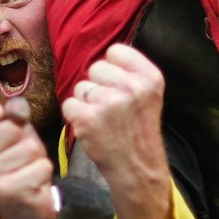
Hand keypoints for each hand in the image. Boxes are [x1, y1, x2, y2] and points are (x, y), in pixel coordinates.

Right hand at [0, 99, 54, 218]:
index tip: (3, 139)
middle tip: (18, 157)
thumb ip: (12, 114)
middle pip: (13, 128)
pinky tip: (31, 184)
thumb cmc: (12, 163)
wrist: (21, 208)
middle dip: (25, 140)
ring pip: (31, 147)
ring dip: (36, 158)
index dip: (10, 121)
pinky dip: (43, 173)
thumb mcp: (8, 132)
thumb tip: (17, 106)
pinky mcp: (8, 192)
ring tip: (25, 170)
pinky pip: (42, 166)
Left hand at [61, 44, 166, 186]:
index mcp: (150, 77)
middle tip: (111, 108)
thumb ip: (129, 72)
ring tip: (103, 120)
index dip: (112, 68)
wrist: (137, 168)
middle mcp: (131, 86)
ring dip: (86, 102)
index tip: (118, 86)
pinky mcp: (87, 118)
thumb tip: (101, 55)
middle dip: (97, 85)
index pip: (115, 51)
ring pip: (80, 87)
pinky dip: (75, 116)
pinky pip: (68, 104)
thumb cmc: (138, 130)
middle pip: (95, 67)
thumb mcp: (148, 94)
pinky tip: (92, 128)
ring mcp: (108, 102)